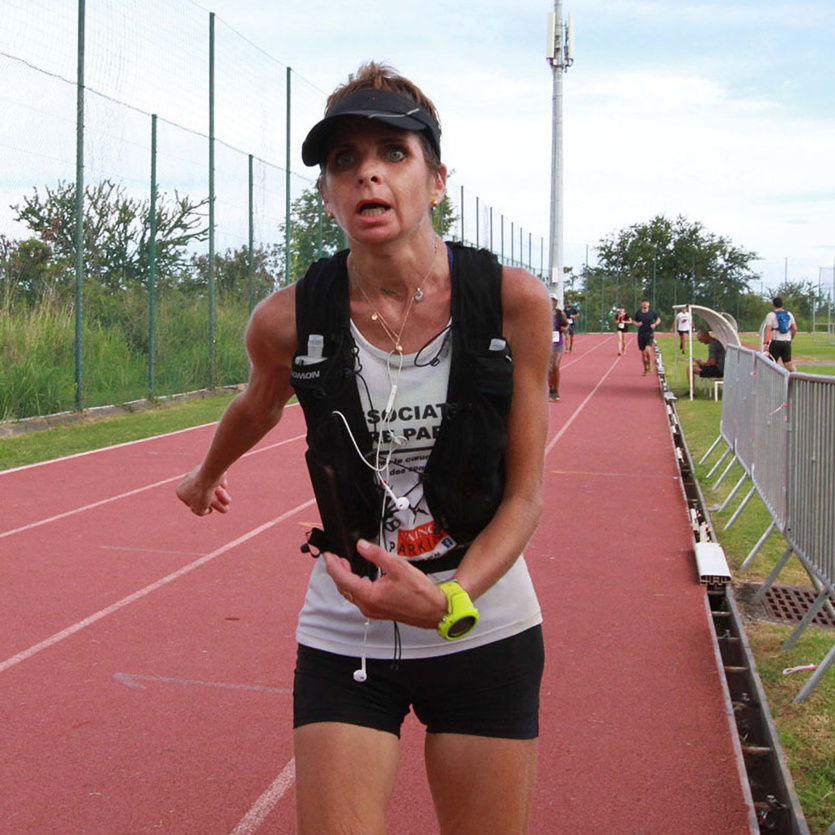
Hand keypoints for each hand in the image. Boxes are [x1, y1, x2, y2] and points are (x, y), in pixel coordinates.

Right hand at [176, 467, 230, 515]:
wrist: (208, 475)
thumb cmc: (201, 493)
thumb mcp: (198, 510)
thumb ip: (200, 512)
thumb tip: (206, 509)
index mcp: (180, 491)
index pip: (191, 502)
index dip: (201, 507)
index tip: (210, 509)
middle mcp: (188, 481)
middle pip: (204, 495)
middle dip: (216, 503)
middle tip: (226, 509)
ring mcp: (198, 474)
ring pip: (211, 487)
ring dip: (221, 496)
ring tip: (228, 501)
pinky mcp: (208, 469)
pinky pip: (215, 479)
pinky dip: (220, 484)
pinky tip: (224, 485)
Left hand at [323, 540, 447, 629]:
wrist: (434, 610)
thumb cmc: (420, 593)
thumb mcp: (398, 567)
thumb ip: (377, 555)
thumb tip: (362, 546)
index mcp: (369, 595)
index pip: (342, 578)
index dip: (333, 565)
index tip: (328, 555)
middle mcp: (367, 606)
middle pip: (343, 587)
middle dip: (337, 571)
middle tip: (336, 557)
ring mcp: (371, 610)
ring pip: (350, 593)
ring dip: (345, 578)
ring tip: (346, 564)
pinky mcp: (377, 611)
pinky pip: (359, 598)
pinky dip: (354, 585)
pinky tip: (359, 577)